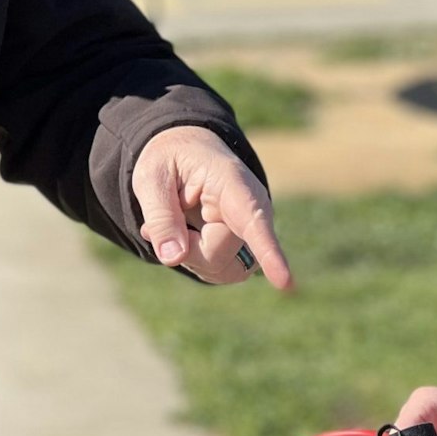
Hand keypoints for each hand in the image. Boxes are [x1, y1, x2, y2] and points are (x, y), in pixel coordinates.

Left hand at [132, 127, 292, 289]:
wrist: (189, 152)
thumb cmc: (171, 160)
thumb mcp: (151, 178)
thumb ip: (160, 217)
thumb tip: (174, 259)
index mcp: (232, 183)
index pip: (253, 221)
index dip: (269, 253)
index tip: (285, 283)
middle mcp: (253, 209)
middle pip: (218, 254)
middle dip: (184, 248)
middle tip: (158, 223)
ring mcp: (252, 232)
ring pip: (220, 268)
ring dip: (190, 255)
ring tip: (177, 223)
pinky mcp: (245, 249)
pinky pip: (219, 272)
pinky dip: (194, 261)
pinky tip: (183, 236)